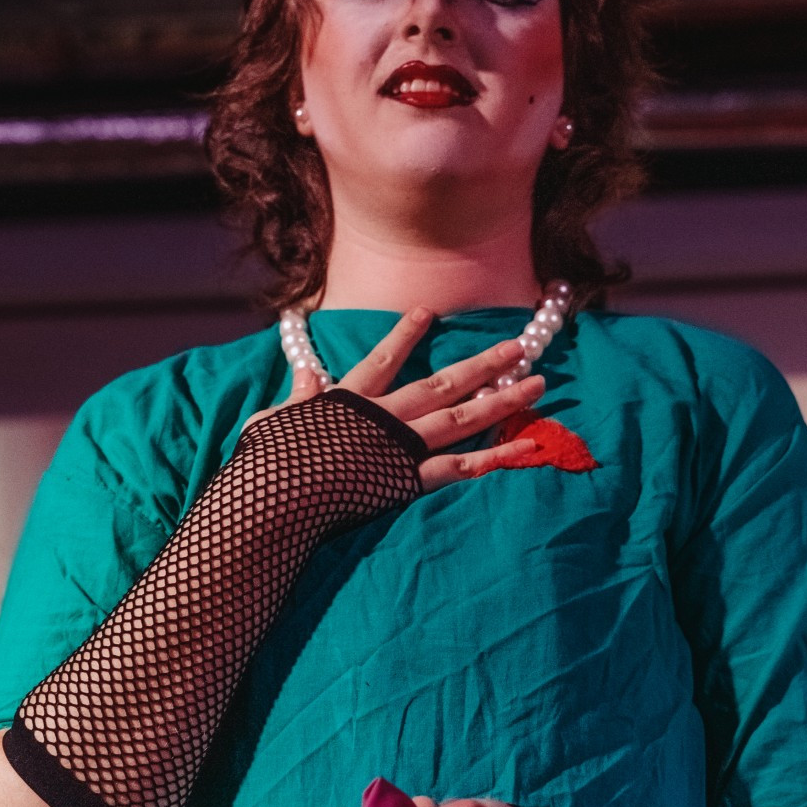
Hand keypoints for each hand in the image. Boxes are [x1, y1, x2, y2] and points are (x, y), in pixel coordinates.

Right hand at [255, 308, 544, 492]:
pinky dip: (495, 458)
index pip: (383, 359)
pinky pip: (461, 468)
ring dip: (503, 400)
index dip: (406, 335)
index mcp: (350, 399)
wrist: (280, 494)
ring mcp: (402, 446)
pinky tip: (526, 448)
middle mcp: (385, 416)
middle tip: (520, 345)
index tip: (428, 312)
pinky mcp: (410, 479)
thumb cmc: (268, 461)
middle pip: (442, 382)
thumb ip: (297, 396)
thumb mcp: (274, 419)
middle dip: (484, 364)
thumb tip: (305, 374)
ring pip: (463, 418)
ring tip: (538, 384)